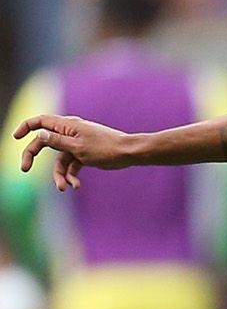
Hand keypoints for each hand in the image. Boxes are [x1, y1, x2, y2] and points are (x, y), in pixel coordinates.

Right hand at [14, 114, 135, 190]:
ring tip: (64, 187)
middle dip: (33, 156)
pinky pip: (72, 166)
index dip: (26, 127)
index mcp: (67, 125)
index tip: (16, 137)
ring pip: (59, 160)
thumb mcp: (78, 147)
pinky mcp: (84, 155)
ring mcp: (76, 144)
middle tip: (24, 169)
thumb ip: (57, 141)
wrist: (128, 153)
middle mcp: (70, 133)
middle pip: (44, 143)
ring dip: (60, 174)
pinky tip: (76, 186)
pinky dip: (72, 175)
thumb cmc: (105, 148)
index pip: (41, 121)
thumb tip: (39, 134)